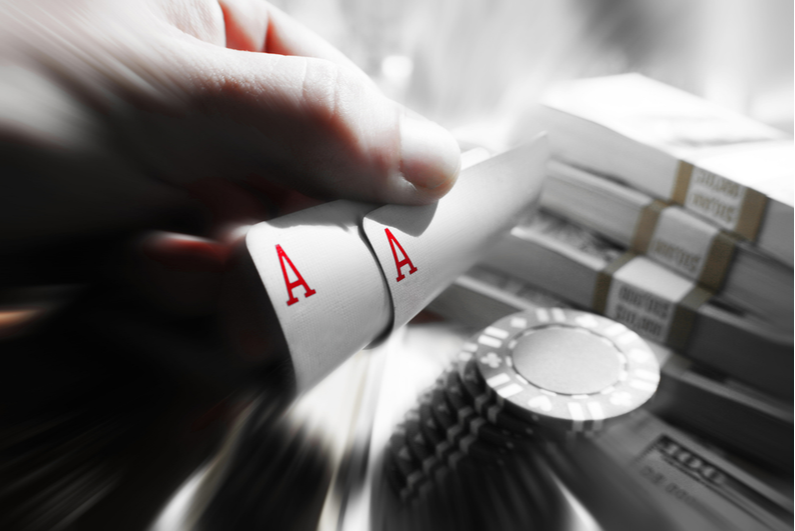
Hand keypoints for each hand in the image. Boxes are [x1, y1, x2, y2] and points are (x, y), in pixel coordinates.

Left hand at [0, 0, 460, 248]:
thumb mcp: (170, 93)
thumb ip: (316, 120)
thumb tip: (433, 155)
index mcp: (236, 34)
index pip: (355, 116)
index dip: (378, 184)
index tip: (392, 246)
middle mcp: (221, 104)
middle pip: (314, 194)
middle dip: (286, 246)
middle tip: (250, 275)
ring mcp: (188, 171)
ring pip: (264, 247)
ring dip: (221, 274)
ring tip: (158, 261)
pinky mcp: (154, 230)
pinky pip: (211, 279)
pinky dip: (181, 290)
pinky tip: (131, 269)